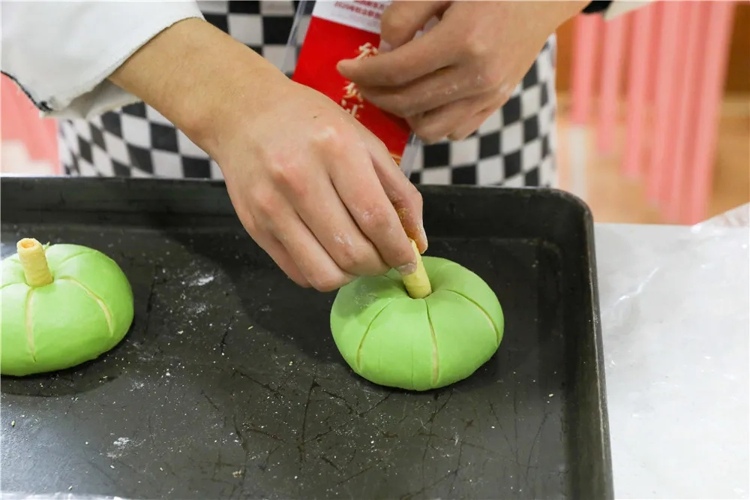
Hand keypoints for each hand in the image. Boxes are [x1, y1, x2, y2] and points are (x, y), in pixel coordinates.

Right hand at [109, 18, 426, 290]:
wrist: (244, 114)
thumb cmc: (311, 123)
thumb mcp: (363, 140)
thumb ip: (398, 189)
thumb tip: (418, 241)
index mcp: (335, 149)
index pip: (376, 218)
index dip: (400, 250)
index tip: (411, 263)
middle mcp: (299, 178)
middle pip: (352, 252)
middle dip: (379, 265)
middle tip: (386, 258)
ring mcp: (271, 206)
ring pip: (324, 274)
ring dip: (351, 276)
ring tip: (358, 257)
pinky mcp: (254, 227)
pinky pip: (298, 274)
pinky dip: (323, 274)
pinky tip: (330, 254)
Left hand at [337, 1, 587, 142]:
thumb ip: (406, 15)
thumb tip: (383, 50)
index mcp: (464, 40)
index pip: (397, 71)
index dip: (363, 72)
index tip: (344, 67)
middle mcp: (478, 75)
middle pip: (406, 103)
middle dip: (374, 94)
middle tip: (361, 80)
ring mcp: (489, 95)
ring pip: (428, 128)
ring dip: (401, 114)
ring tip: (392, 92)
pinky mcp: (496, 103)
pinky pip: (454, 131)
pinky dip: (431, 122)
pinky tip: (422, 99)